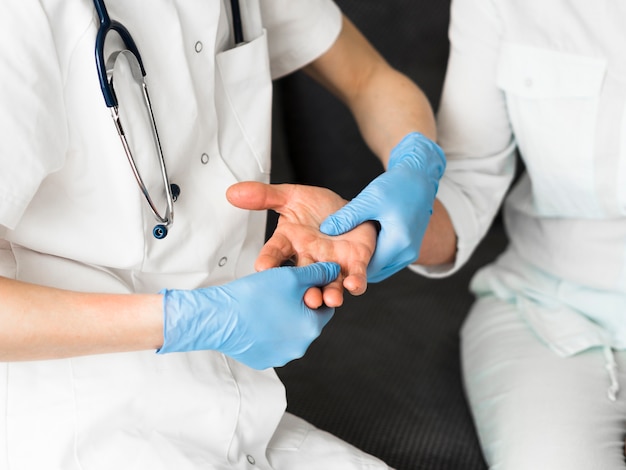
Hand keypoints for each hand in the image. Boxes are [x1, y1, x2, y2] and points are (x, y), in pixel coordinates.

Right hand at [157, 262, 339, 369]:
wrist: (220, 318)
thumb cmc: (255, 296)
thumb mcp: (291, 276)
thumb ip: (317, 273)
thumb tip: (334, 271)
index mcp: (312, 328)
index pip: (325, 307)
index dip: (314, 292)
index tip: (300, 284)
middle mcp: (300, 347)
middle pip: (307, 322)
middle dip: (298, 307)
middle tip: (281, 292)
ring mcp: (281, 357)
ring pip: (289, 333)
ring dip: (283, 320)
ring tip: (265, 304)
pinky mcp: (263, 360)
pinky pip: (272, 344)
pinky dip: (267, 332)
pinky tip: (255, 319)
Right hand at [226, 182, 377, 307]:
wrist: (351, 211)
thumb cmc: (318, 208)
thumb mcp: (291, 197)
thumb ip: (264, 196)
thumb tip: (233, 192)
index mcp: (290, 243)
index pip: (274, 254)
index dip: (268, 260)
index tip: (261, 268)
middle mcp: (308, 258)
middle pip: (301, 277)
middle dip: (300, 289)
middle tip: (301, 296)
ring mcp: (332, 265)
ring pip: (328, 284)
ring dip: (328, 294)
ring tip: (328, 299)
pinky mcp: (354, 265)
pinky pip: (355, 278)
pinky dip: (355, 284)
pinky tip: (353, 286)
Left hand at [320, 132, 445, 281]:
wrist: (420, 178)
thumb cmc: (397, 185)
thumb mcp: (369, 199)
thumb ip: (347, 216)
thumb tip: (325, 231)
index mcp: (399, 242)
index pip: (369, 267)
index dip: (349, 268)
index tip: (331, 264)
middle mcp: (408, 253)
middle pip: (376, 271)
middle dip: (356, 267)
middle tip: (333, 263)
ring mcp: (410, 253)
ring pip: (382, 267)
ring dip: (366, 263)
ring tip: (344, 256)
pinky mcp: (409, 248)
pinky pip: (388, 260)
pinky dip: (375, 256)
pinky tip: (359, 248)